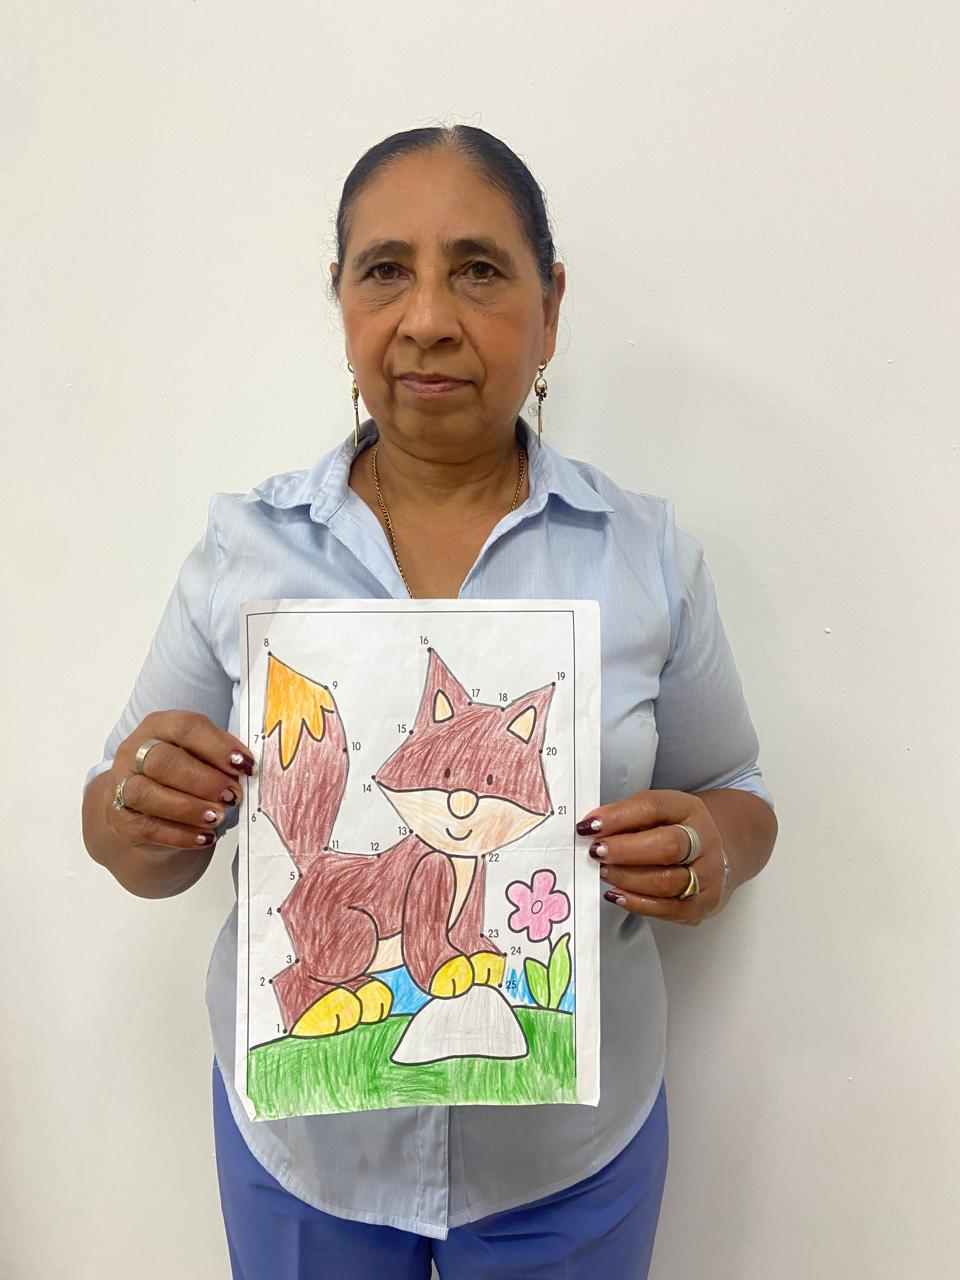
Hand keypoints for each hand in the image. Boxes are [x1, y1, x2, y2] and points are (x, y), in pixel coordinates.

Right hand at [103, 711, 254, 857]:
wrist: (148, 809)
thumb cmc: (184, 776)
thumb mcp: (202, 756)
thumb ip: (221, 758)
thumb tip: (247, 769)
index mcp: (159, 726)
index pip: (185, 727)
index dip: (217, 746)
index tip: (244, 765)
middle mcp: (134, 751)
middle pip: (164, 761)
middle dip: (204, 780)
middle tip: (232, 795)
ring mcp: (122, 785)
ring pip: (149, 794)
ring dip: (190, 808)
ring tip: (218, 817)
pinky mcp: (120, 819)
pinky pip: (149, 827)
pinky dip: (181, 834)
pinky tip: (204, 837)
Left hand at [576, 789, 729, 925]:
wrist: (708, 856)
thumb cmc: (671, 832)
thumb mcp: (655, 815)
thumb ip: (625, 818)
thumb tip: (591, 830)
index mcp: (688, 809)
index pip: (654, 807)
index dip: (618, 816)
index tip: (589, 826)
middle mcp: (704, 840)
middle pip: (667, 845)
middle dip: (625, 850)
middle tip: (597, 852)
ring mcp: (707, 874)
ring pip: (667, 881)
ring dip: (627, 878)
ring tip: (604, 872)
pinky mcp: (702, 904)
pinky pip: (668, 908)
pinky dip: (637, 903)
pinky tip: (616, 894)